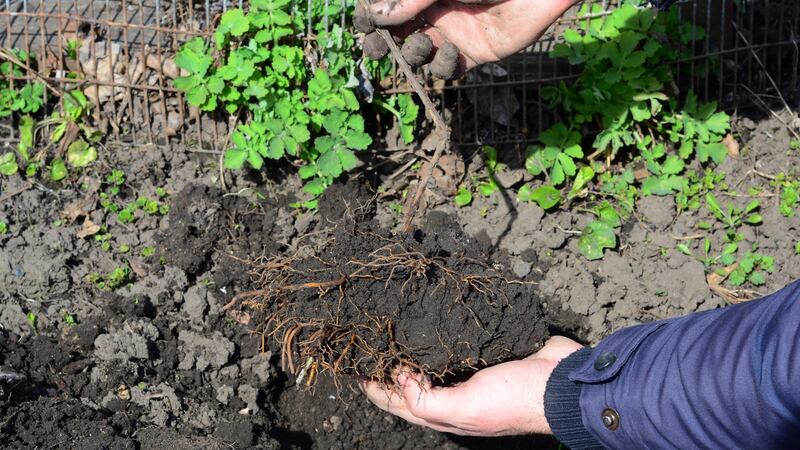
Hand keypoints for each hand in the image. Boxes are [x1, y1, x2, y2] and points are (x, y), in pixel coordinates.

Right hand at [355, 0, 577, 76]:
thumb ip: (408, 0)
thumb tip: (374, 16)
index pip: (388, 6)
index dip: (371, 17)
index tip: (362, 25)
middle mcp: (437, 10)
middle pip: (398, 33)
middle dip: (385, 44)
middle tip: (376, 51)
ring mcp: (455, 32)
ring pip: (420, 54)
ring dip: (413, 54)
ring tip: (421, 44)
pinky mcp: (475, 53)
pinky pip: (449, 69)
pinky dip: (443, 66)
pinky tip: (450, 52)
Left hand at [359, 336, 582, 435]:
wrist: (562, 381)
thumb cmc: (515, 398)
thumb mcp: (466, 408)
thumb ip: (428, 400)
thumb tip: (398, 378)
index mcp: (443, 412)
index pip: (394, 400)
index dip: (370, 384)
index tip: (349, 361)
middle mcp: (450, 393)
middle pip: (406, 379)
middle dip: (383, 362)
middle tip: (363, 335)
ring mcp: (466, 371)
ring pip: (426, 357)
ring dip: (406, 343)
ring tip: (386, 322)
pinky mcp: (482, 349)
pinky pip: (451, 339)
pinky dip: (434, 330)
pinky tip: (424, 313)